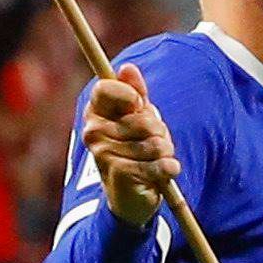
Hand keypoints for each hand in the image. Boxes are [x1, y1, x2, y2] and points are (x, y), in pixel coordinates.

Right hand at [78, 61, 177, 226]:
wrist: (130, 196)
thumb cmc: (135, 149)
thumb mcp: (138, 118)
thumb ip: (136, 93)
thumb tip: (127, 67)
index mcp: (95, 113)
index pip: (106, 88)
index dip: (130, 95)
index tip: (137, 106)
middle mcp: (93, 132)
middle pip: (144, 118)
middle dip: (159, 132)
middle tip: (152, 143)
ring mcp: (104, 154)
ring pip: (156, 143)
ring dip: (165, 152)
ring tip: (155, 160)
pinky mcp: (119, 173)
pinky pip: (160, 163)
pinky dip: (169, 169)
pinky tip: (163, 173)